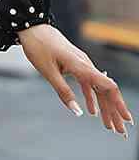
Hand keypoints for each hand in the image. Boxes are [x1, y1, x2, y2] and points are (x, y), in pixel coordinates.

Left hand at [17, 23, 133, 136]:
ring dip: (104, 108)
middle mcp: (86, 66)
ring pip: (98, 90)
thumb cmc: (39, 47)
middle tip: (120, 132)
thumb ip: (63, 92)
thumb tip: (77, 112)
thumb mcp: (48, 72)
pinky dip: (92, 98)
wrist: (33, 27)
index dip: (118, 105)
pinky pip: (88, 85)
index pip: (108, 87)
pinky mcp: (75, 66)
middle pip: (106, 92)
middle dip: (114, 112)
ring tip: (109, 126)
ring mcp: (82, 66)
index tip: (126, 120)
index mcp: (82, 67)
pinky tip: (93, 111)